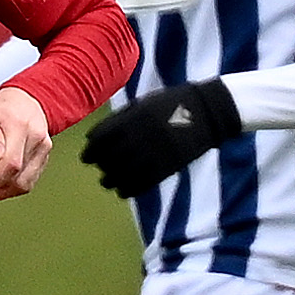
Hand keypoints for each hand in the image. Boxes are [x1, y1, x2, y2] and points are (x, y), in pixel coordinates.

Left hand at [0, 85, 52, 199]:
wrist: (26, 100)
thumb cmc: (4, 106)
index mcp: (22, 127)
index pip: (12, 163)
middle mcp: (37, 141)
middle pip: (19, 180)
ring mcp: (43, 152)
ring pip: (24, 186)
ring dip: (1, 191)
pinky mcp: (43, 161)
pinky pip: (28, 183)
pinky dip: (10, 188)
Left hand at [79, 78, 241, 197]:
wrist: (207, 111)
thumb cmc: (172, 104)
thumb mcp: (144, 103)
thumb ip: (121, 119)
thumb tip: (96, 137)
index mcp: (133, 117)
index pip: (101, 138)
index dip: (90, 149)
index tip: (87, 155)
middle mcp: (140, 136)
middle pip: (109, 157)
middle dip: (99, 164)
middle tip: (97, 167)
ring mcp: (154, 153)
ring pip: (123, 174)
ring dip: (110, 180)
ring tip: (106, 181)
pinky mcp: (167, 167)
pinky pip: (141, 184)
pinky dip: (128, 190)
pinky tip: (122, 191)